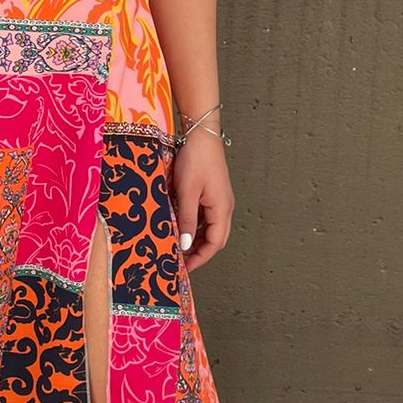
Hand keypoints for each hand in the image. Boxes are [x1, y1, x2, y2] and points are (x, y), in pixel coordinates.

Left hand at [171, 125, 232, 271]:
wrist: (201, 134)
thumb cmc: (195, 160)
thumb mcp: (187, 192)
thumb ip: (186, 220)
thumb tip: (185, 245)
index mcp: (222, 209)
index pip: (214, 243)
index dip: (200, 258)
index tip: (185, 268)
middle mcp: (224, 206)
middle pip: (215, 238)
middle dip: (199, 252)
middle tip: (180, 261)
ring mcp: (219, 199)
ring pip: (210, 228)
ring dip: (196, 239)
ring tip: (178, 246)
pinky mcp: (212, 192)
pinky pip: (206, 216)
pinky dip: (194, 225)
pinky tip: (179, 225)